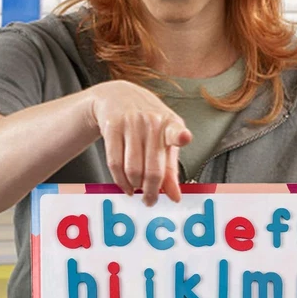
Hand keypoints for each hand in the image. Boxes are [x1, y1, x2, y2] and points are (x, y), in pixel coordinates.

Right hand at [87, 80, 193, 205]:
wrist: (119, 96)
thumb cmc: (148, 123)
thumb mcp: (165, 140)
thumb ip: (171, 169)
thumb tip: (175, 197)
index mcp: (170, 125)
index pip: (176, 131)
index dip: (180, 136)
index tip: (184, 137)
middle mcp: (151, 122)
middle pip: (152, 168)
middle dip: (151, 191)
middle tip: (150, 201)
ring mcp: (130, 123)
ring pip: (132, 169)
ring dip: (135, 186)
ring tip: (137, 190)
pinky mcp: (111, 126)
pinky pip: (115, 163)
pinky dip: (120, 181)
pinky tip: (126, 185)